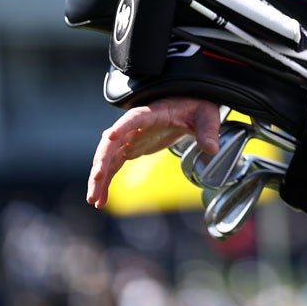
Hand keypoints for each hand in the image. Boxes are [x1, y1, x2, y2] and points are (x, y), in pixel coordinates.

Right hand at [86, 97, 221, 208]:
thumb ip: (208, 131)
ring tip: (94, 200)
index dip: (123, 126)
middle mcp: (135, 126)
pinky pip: (113, 166)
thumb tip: (212, 150)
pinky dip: (106, 182)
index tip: (110, 136)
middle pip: (112, 142)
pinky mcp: (131, 148)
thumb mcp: (207, 116)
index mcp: (153, 113)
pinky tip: (101, 200)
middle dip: (102, 161)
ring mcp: (131, 137)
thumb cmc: (198, 107)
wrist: (191, 105)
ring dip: (99, 178)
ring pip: (108, 157)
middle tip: (96, 181)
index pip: (134, 118)